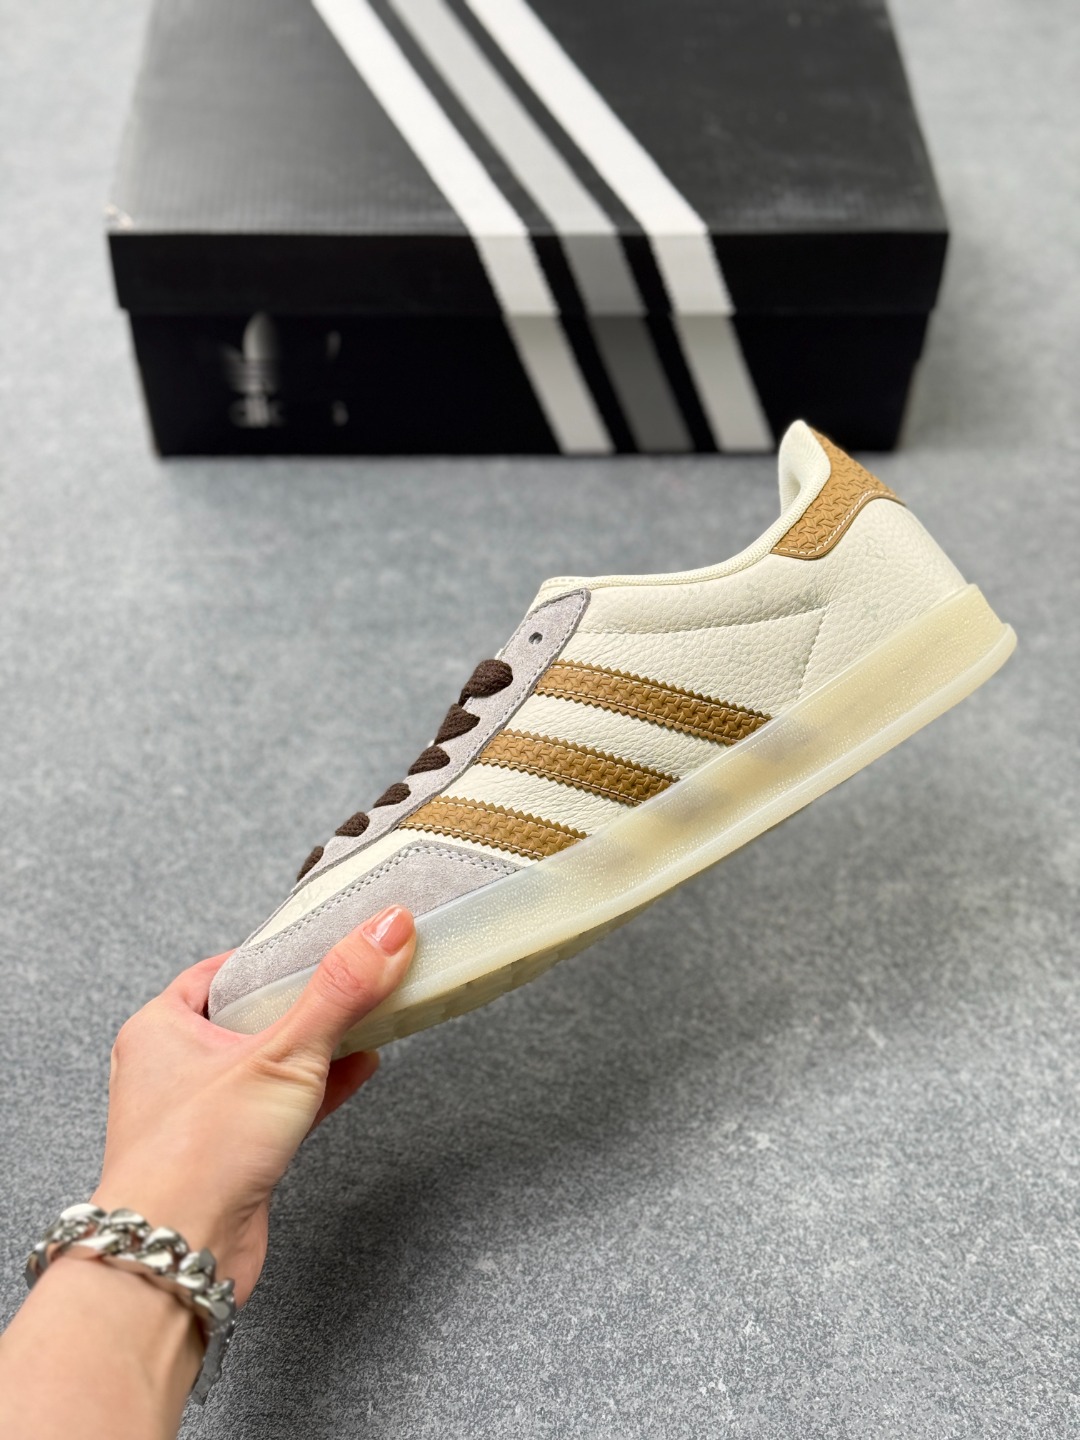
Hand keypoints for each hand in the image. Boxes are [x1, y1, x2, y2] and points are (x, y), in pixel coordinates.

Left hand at [91, 905, 414, 1305]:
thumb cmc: (195, 1157)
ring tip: (366, 1016)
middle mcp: (174, 1068)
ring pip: (269, 1061)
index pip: (220, 971)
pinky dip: (322, 1085)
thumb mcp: (282, 1052)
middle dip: (302, 1000)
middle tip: (349, 975)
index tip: (317, 941)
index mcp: (160, 1028)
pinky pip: (283, 1104)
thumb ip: (339, 990)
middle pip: (249, 1014)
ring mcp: (203, 1114)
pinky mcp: (232, 1155)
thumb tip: (385, 928)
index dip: (270, 956)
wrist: (179, 1257)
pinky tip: (360, 1068)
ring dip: (318, 1044)